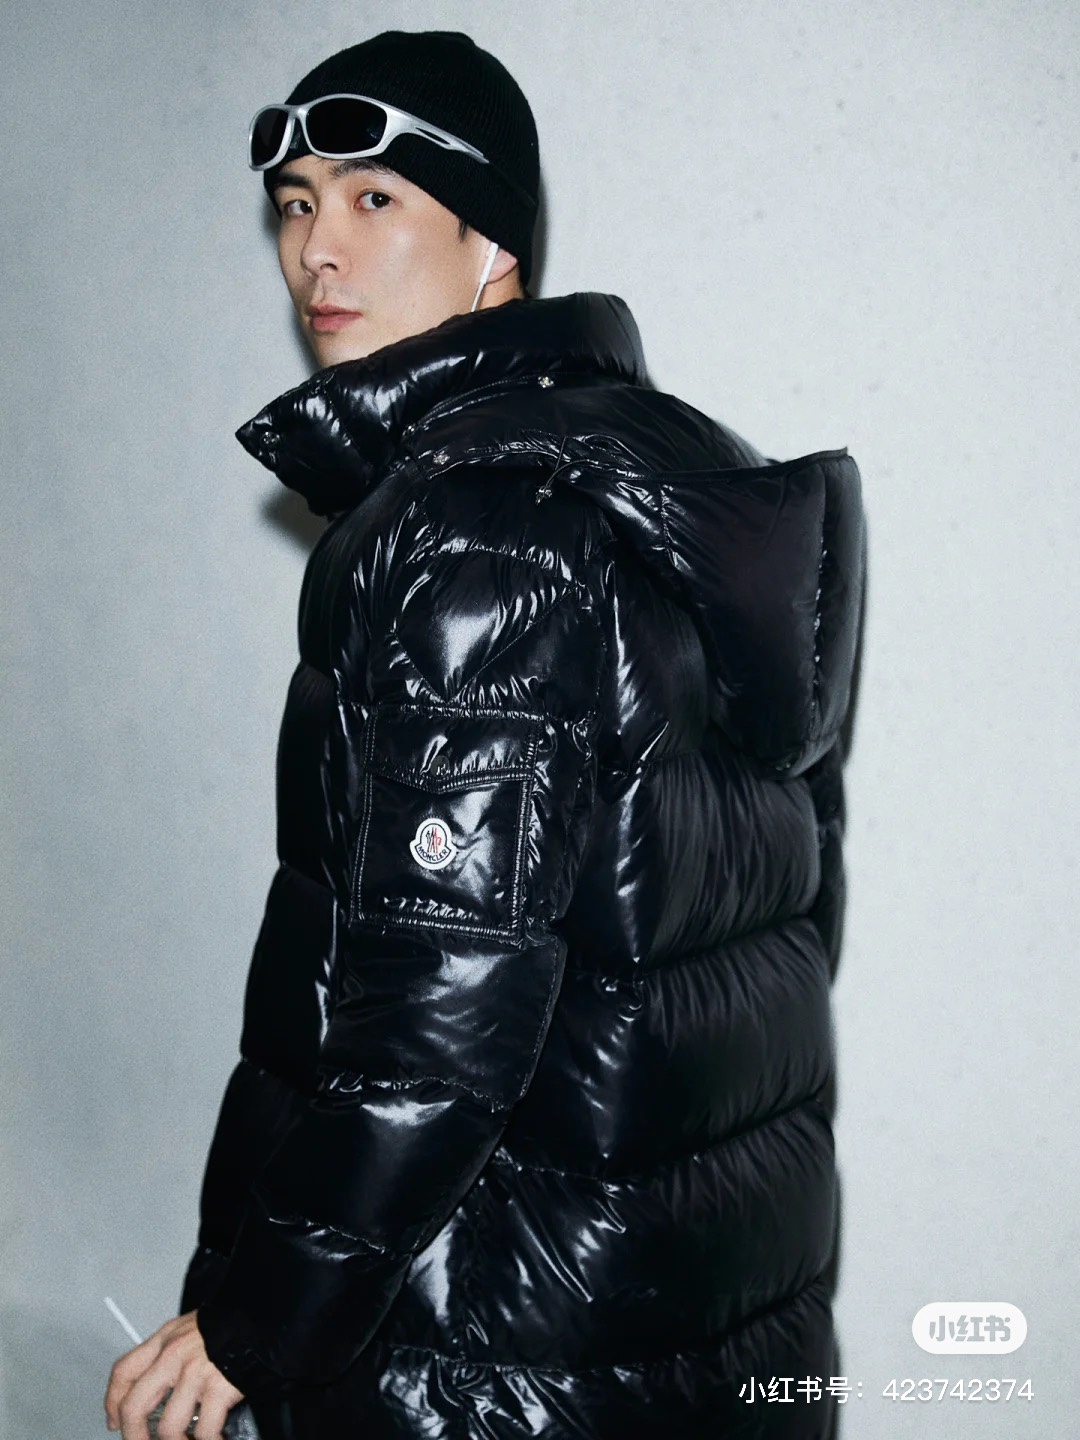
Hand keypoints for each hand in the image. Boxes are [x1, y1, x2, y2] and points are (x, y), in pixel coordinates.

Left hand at [104, 1310, 243, 1439]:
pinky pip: (204, 1430)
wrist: (264, 1314)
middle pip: (134, 1406)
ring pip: (167, 1428)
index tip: (115, 1421)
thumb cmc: (230, 1324)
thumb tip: (157, 1388)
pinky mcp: (218, 1387)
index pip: (123, 1371)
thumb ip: (172, 1352)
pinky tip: (213, 1438)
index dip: (112, 1402)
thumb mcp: (191, 1328)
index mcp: (166, 1339)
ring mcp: (195, 1372)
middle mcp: (174, 1355)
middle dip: (134, 1437)